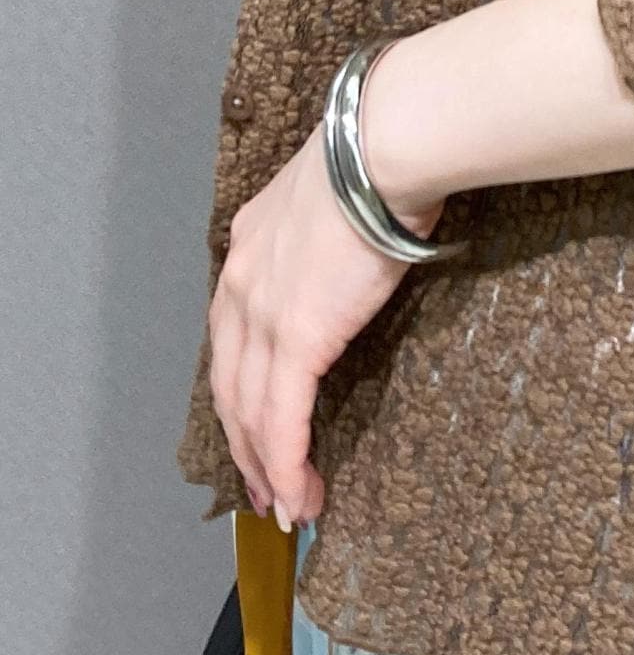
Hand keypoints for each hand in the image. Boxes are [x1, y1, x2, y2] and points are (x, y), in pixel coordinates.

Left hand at [209, 97, 446, 528]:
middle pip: (229, 386)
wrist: (383, 148)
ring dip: (267, 467)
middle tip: (265, 488)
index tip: (258, 425)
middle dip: (245, 445)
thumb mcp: (334, 197)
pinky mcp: (294, 338)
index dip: (242, 389)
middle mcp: (241, 285)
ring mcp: (261, 315)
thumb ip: (330, 233)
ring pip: (250, 412)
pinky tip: (299, 495)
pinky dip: (287, 464)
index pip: (232, 338)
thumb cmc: (378, 158)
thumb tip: (361, 244)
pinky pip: (282, 418)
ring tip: (289, 506)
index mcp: (249, 250)